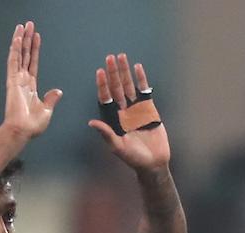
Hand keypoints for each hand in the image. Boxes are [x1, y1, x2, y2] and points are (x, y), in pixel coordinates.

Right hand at [2, 21, 62, 140]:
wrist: (22, 131)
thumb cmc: (32, 125)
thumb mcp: (47, 111)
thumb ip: (51, 99)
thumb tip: (58, 91)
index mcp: (31, 87)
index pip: (33, 63)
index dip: (35, 49)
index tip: (36, 37)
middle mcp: (23, 80)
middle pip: (25, 55)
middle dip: (27, 40)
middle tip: (28, 25)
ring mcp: (16, 79)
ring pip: (19, 55)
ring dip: (21, 40)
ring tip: (23, 26)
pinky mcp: (12, 81)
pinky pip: (13, 62)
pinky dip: (15, 50)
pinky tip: (18, 39)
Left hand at [88, 54, 170, 172]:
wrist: (153, 162)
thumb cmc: (134, 158)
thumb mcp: (118, 148)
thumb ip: (106, 134)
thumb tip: (91, 123)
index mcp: (114, 119)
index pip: (106, 98)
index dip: (103, 85)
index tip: (100, 72)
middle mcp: (123, 111)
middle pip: (116, 88)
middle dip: (113, 73)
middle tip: (109, 57)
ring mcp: (136, 109)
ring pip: (128, 86)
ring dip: (125, 72)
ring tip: (121, 57)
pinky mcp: (149, 109)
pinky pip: (144, 90)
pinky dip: (141, 79)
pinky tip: (138, 67)